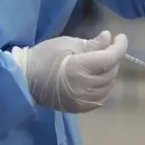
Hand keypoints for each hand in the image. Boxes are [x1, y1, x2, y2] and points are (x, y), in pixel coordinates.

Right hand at [10, 31, 127, 112]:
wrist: (24, 79)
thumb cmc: (44, 57)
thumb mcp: (67, 43)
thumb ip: (91, 43)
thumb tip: (108, 38)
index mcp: (81, 69)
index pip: (110, 58)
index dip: (119, 46)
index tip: (120, 37)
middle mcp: (85, 87)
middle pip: (111, 72)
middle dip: (113, 58)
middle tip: (107, 47)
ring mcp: (83, 101)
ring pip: (109, 86)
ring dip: (110, 72)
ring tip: (103, 61)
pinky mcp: (80, 108)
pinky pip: (101, 98)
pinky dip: (104, 86)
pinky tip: (98, 78)